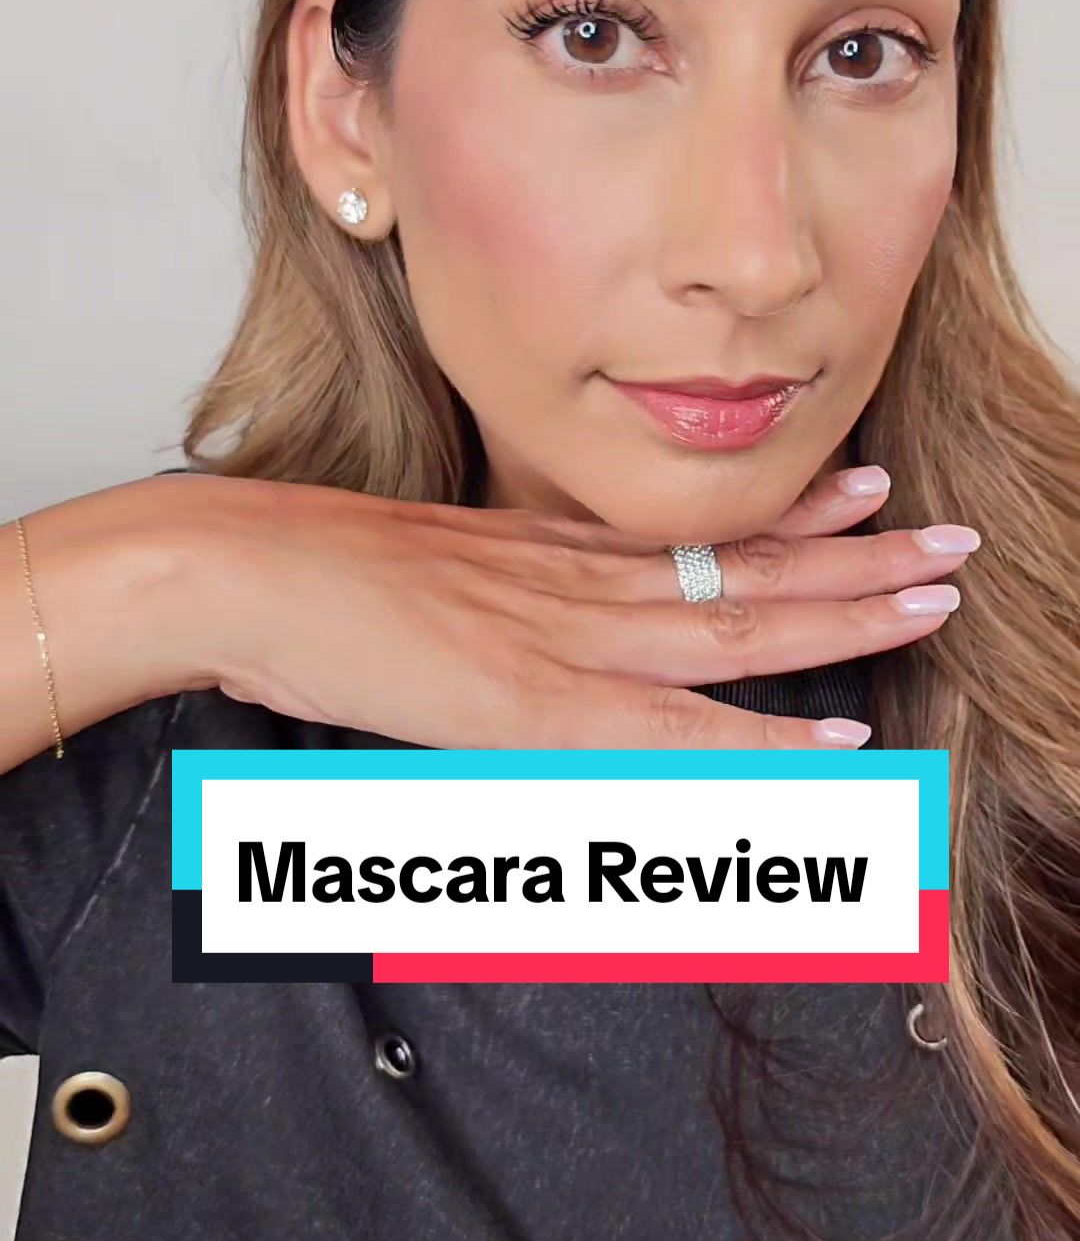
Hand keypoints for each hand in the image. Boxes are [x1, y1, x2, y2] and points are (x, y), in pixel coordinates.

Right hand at [185, 465, 974, 749]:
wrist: (241, 567)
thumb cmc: (310, 576)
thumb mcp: (418, 576)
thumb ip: (484, 603)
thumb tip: (506, 633)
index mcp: (548, 553)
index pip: (693, 534)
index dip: (789, 519)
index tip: (859, 494)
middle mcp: (577, 582)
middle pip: (741, 570)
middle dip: (856, 559)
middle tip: (946, 538)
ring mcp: (565, 637)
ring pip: (735, 629)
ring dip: (845, 618)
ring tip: (933, 597)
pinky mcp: (535, 703)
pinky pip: (673, 731)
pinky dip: (760, 742)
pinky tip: (834, 746)